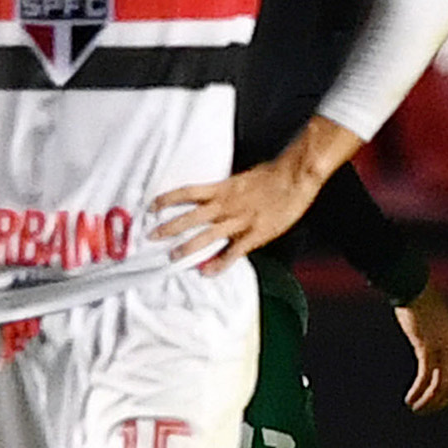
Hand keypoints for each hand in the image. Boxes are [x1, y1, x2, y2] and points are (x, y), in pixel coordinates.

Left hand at [151, 159, 324, 274]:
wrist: (295, 178)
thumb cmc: (273, 175)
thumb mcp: (243, 179)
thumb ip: (227, 190)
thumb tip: (213, 197)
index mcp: (223, 189)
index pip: (187, 192)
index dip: (167, 199)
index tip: (152, 206)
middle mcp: (226, 205)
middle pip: (190, 217)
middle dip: (169, 227)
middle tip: (151, 237)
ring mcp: (239, 221)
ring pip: (207, 236)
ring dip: (187, 247)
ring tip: (172, 257)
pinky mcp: (254, 234)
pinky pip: (233, 252)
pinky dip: (219, 264)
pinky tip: (207, 272)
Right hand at [394, 282, 447, 411]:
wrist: (414, 288)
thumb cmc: (426, 307)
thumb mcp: (442, 328)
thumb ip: (444, 346)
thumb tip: (437, 365)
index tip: (436, 404)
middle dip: (439, 403)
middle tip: (423, 410)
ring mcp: (444, 348)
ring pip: (439, 386)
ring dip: (428, 402)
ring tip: (415, 408)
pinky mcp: (427, 346)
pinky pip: (425, 377)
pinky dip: (418, 392)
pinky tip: (410, 399)